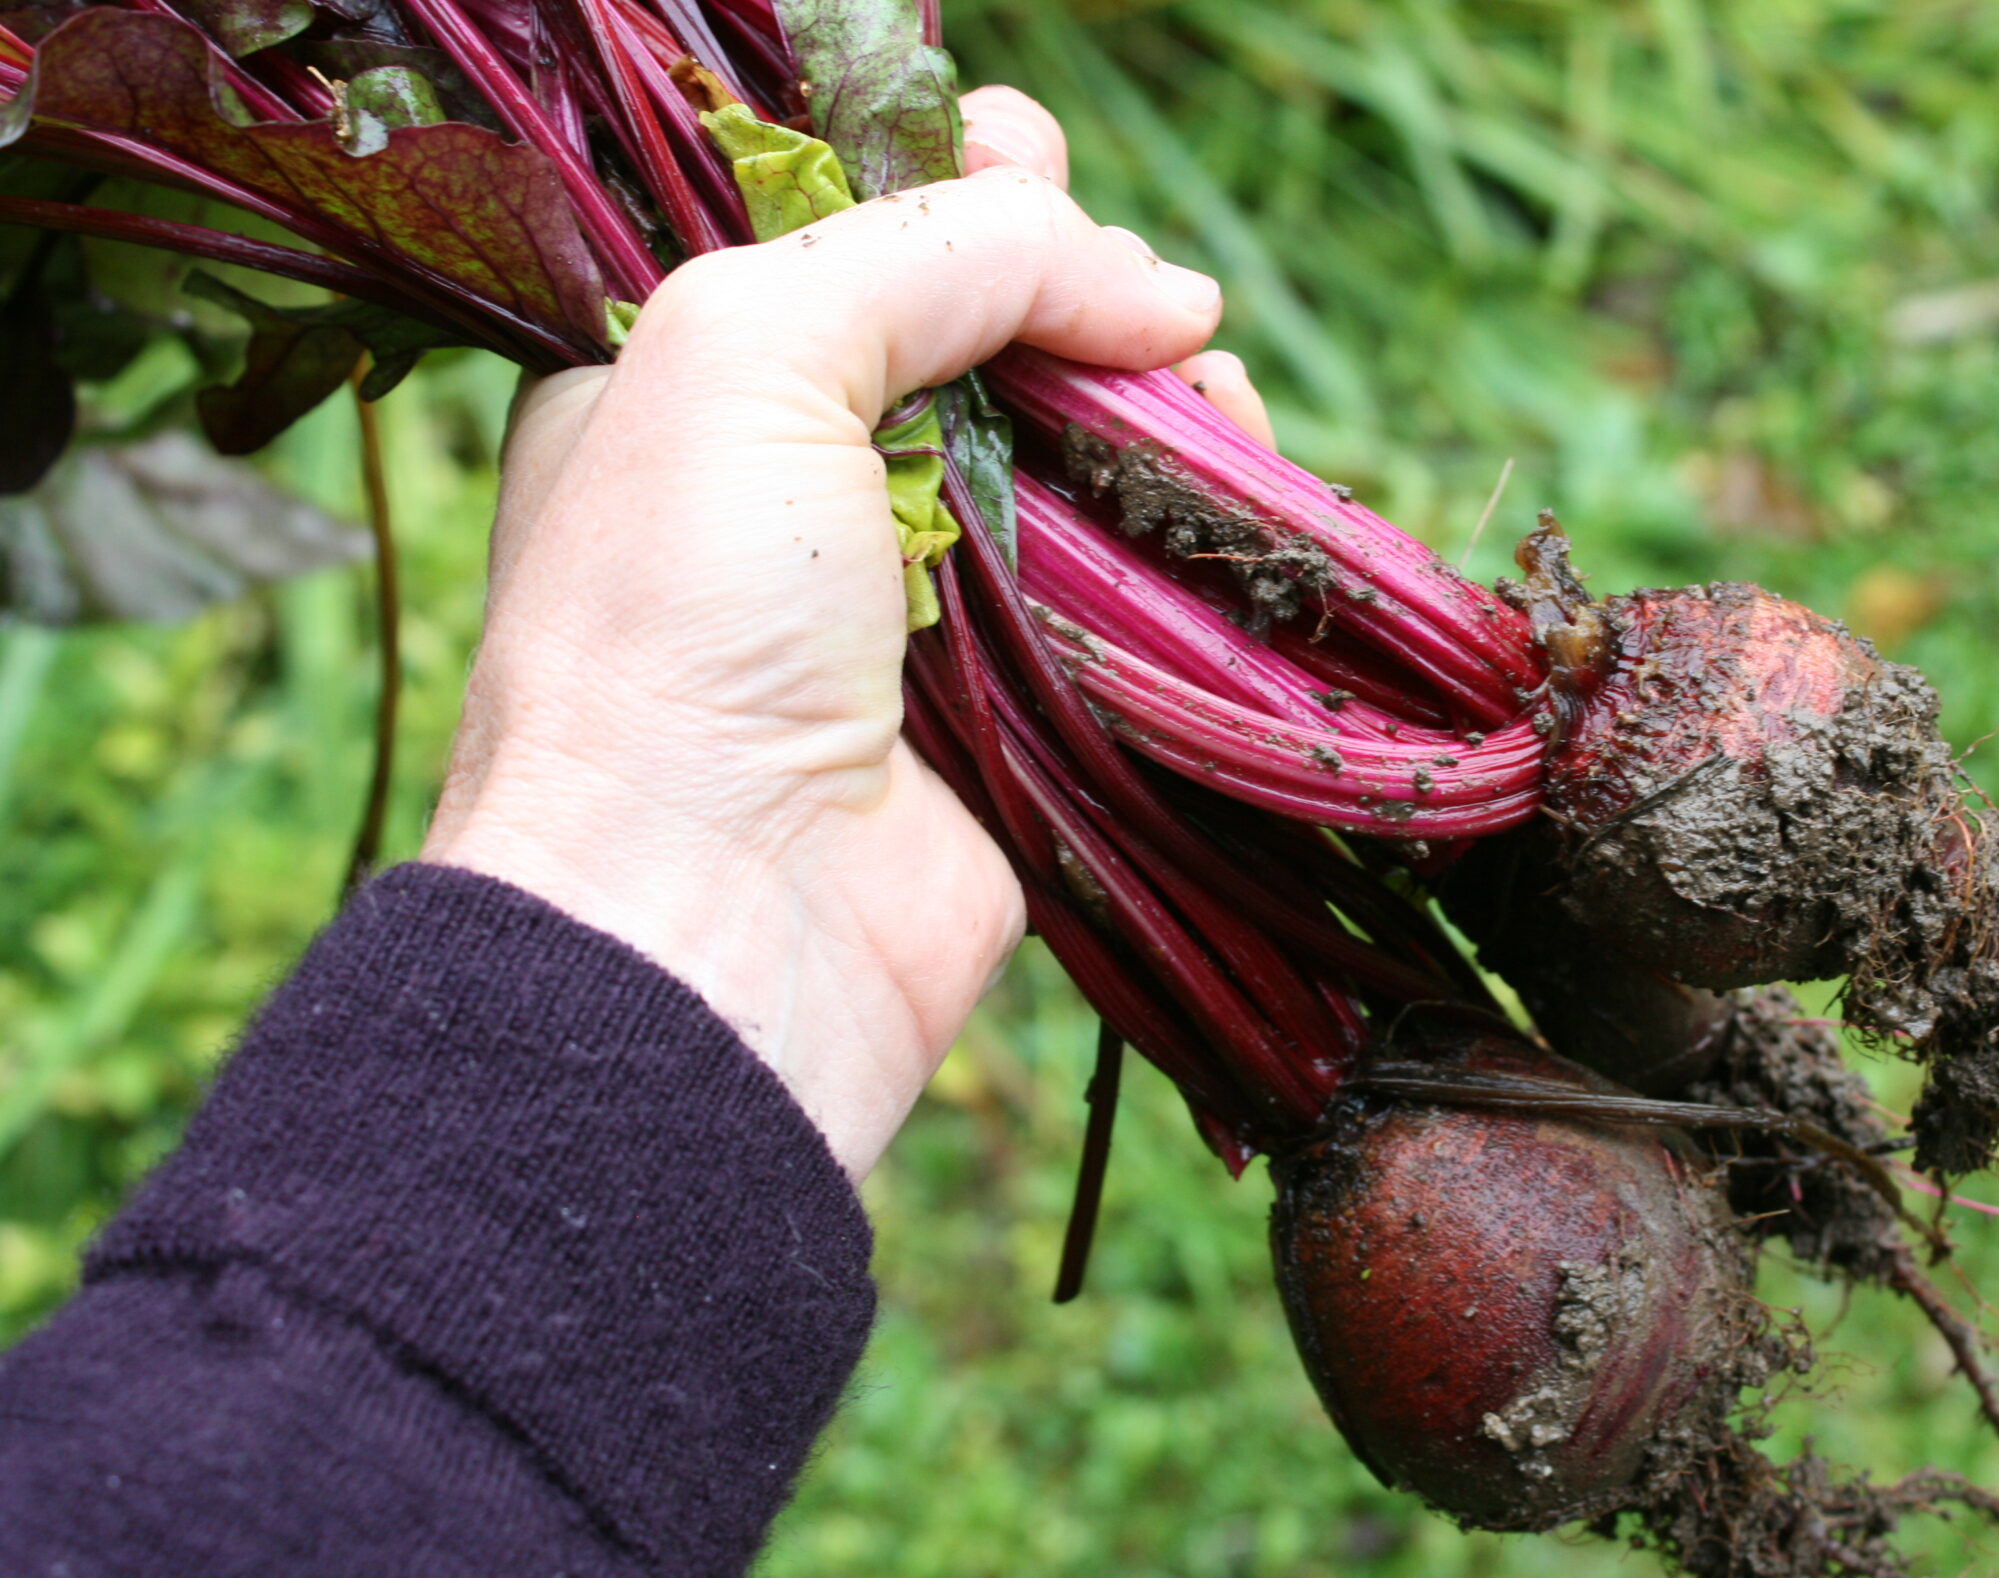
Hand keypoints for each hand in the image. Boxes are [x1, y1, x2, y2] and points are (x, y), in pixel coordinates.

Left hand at [424, 88, 1267, 1178]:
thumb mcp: (748, 350)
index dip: (951, 185)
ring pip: (1080, 452)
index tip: (1028, 155)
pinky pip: (1134, 582)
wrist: (718, 917)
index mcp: (699, 387)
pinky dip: (1197, 527)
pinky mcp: (1027, 703)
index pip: (847, 242)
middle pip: (985, 337)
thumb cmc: (677, 627)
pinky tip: (1238, 481)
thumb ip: (940, 250)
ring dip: (1162, 401)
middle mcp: (808, 484)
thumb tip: (1162, 292)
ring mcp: (923, 599)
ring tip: (1209, 389)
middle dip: (1078, 285)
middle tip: (1142, 290)